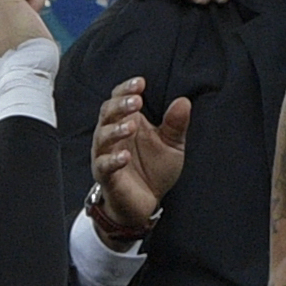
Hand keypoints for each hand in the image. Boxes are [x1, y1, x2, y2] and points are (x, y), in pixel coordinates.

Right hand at [90, 77, 190, 242]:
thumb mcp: (172, 144)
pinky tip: (124, 156)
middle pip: (107, 113)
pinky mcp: (106, 176)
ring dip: (115, 129)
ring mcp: (106, 155)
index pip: (120, 99)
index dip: (127, 89)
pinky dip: (113, 160)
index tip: (141, 82)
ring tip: (131, 125)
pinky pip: (103, 165)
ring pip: (102, 137)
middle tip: (136, 101)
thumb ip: (176, 124)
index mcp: (128, 122)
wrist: (146, 202)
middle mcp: (112, 136)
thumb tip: (184, 101)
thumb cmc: (154, 168)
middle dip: (120, 105)